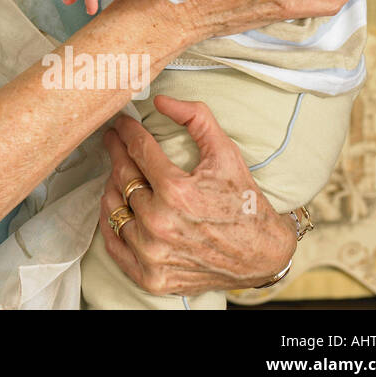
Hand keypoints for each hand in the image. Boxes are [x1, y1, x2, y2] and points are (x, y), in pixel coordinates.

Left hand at [96, 95, 296, 294]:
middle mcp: (160, 224)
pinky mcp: (151, 276)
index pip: (136, 150)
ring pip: (113, 208)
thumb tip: (160, 100)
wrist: (263, 255)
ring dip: (113, 186)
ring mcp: (153, 253)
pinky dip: (112, 223)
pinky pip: (114, 244)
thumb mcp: (226, 153)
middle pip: (122, 177)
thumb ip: (196, 118)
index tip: (120, 124)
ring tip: (120, 174)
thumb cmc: (243, 201)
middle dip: (116, 153)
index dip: (126, 132)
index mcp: (177, 191)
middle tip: (114, 142)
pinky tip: (117, 205)